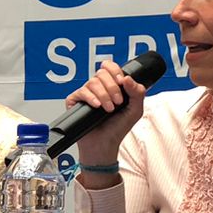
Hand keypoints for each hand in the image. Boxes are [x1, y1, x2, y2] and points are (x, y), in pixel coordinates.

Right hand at [67, 60, 147, 176]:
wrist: (104, 145)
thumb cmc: (117, 129)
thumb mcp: (135, 110)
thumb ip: (137, 93)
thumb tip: (128, 78)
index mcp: (112, 86)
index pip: (110, 67)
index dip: (116, 71)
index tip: (122, 82)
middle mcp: (98, 87)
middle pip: (102, 73)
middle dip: (112, 87)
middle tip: (118, 102)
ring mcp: (86, 94)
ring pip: (93, 82)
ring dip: (104, 95)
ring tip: (109, 109)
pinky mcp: (75, 101)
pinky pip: (81, 92)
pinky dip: (91, 98)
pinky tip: (97, 107)